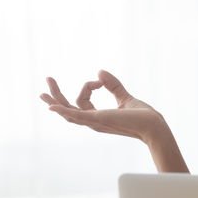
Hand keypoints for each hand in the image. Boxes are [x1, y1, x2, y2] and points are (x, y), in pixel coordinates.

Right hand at [40, 70, 166, 143]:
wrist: (153, 125)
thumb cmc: (142, 116)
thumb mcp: (124, 96)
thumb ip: (113, 85)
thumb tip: (100, 71)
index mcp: (98, 117)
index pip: (82, 100)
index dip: (88, 86)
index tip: (100, 80)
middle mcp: (93, 121)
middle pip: (68, 108)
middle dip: (56, 95)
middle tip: (48, 79)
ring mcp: (94, 122)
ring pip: (68, 112)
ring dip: (55, 100)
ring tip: (44, 89)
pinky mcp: (98, 120)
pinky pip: (76, 116)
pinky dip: (63, 110)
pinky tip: (52, 106)